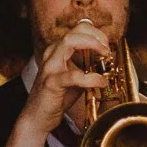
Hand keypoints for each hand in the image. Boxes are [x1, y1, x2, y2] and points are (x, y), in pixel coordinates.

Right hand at [23, 19, 113, 134]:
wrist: (38, 117)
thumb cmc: (58, 96)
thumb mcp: (77, 77)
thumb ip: (89, 66)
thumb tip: (109, 61)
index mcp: (58, 50)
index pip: (78, 28)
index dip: (96, 33)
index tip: (108, 45)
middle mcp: (52, 54)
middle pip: (75, 30)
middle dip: (96, 35)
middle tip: (108, 49)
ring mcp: (50, 66)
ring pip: (68, 41)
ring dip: (92, 44)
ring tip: (106, 56)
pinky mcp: (51, 83)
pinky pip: (73, 75)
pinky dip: (91, 77)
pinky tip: (101, 82)